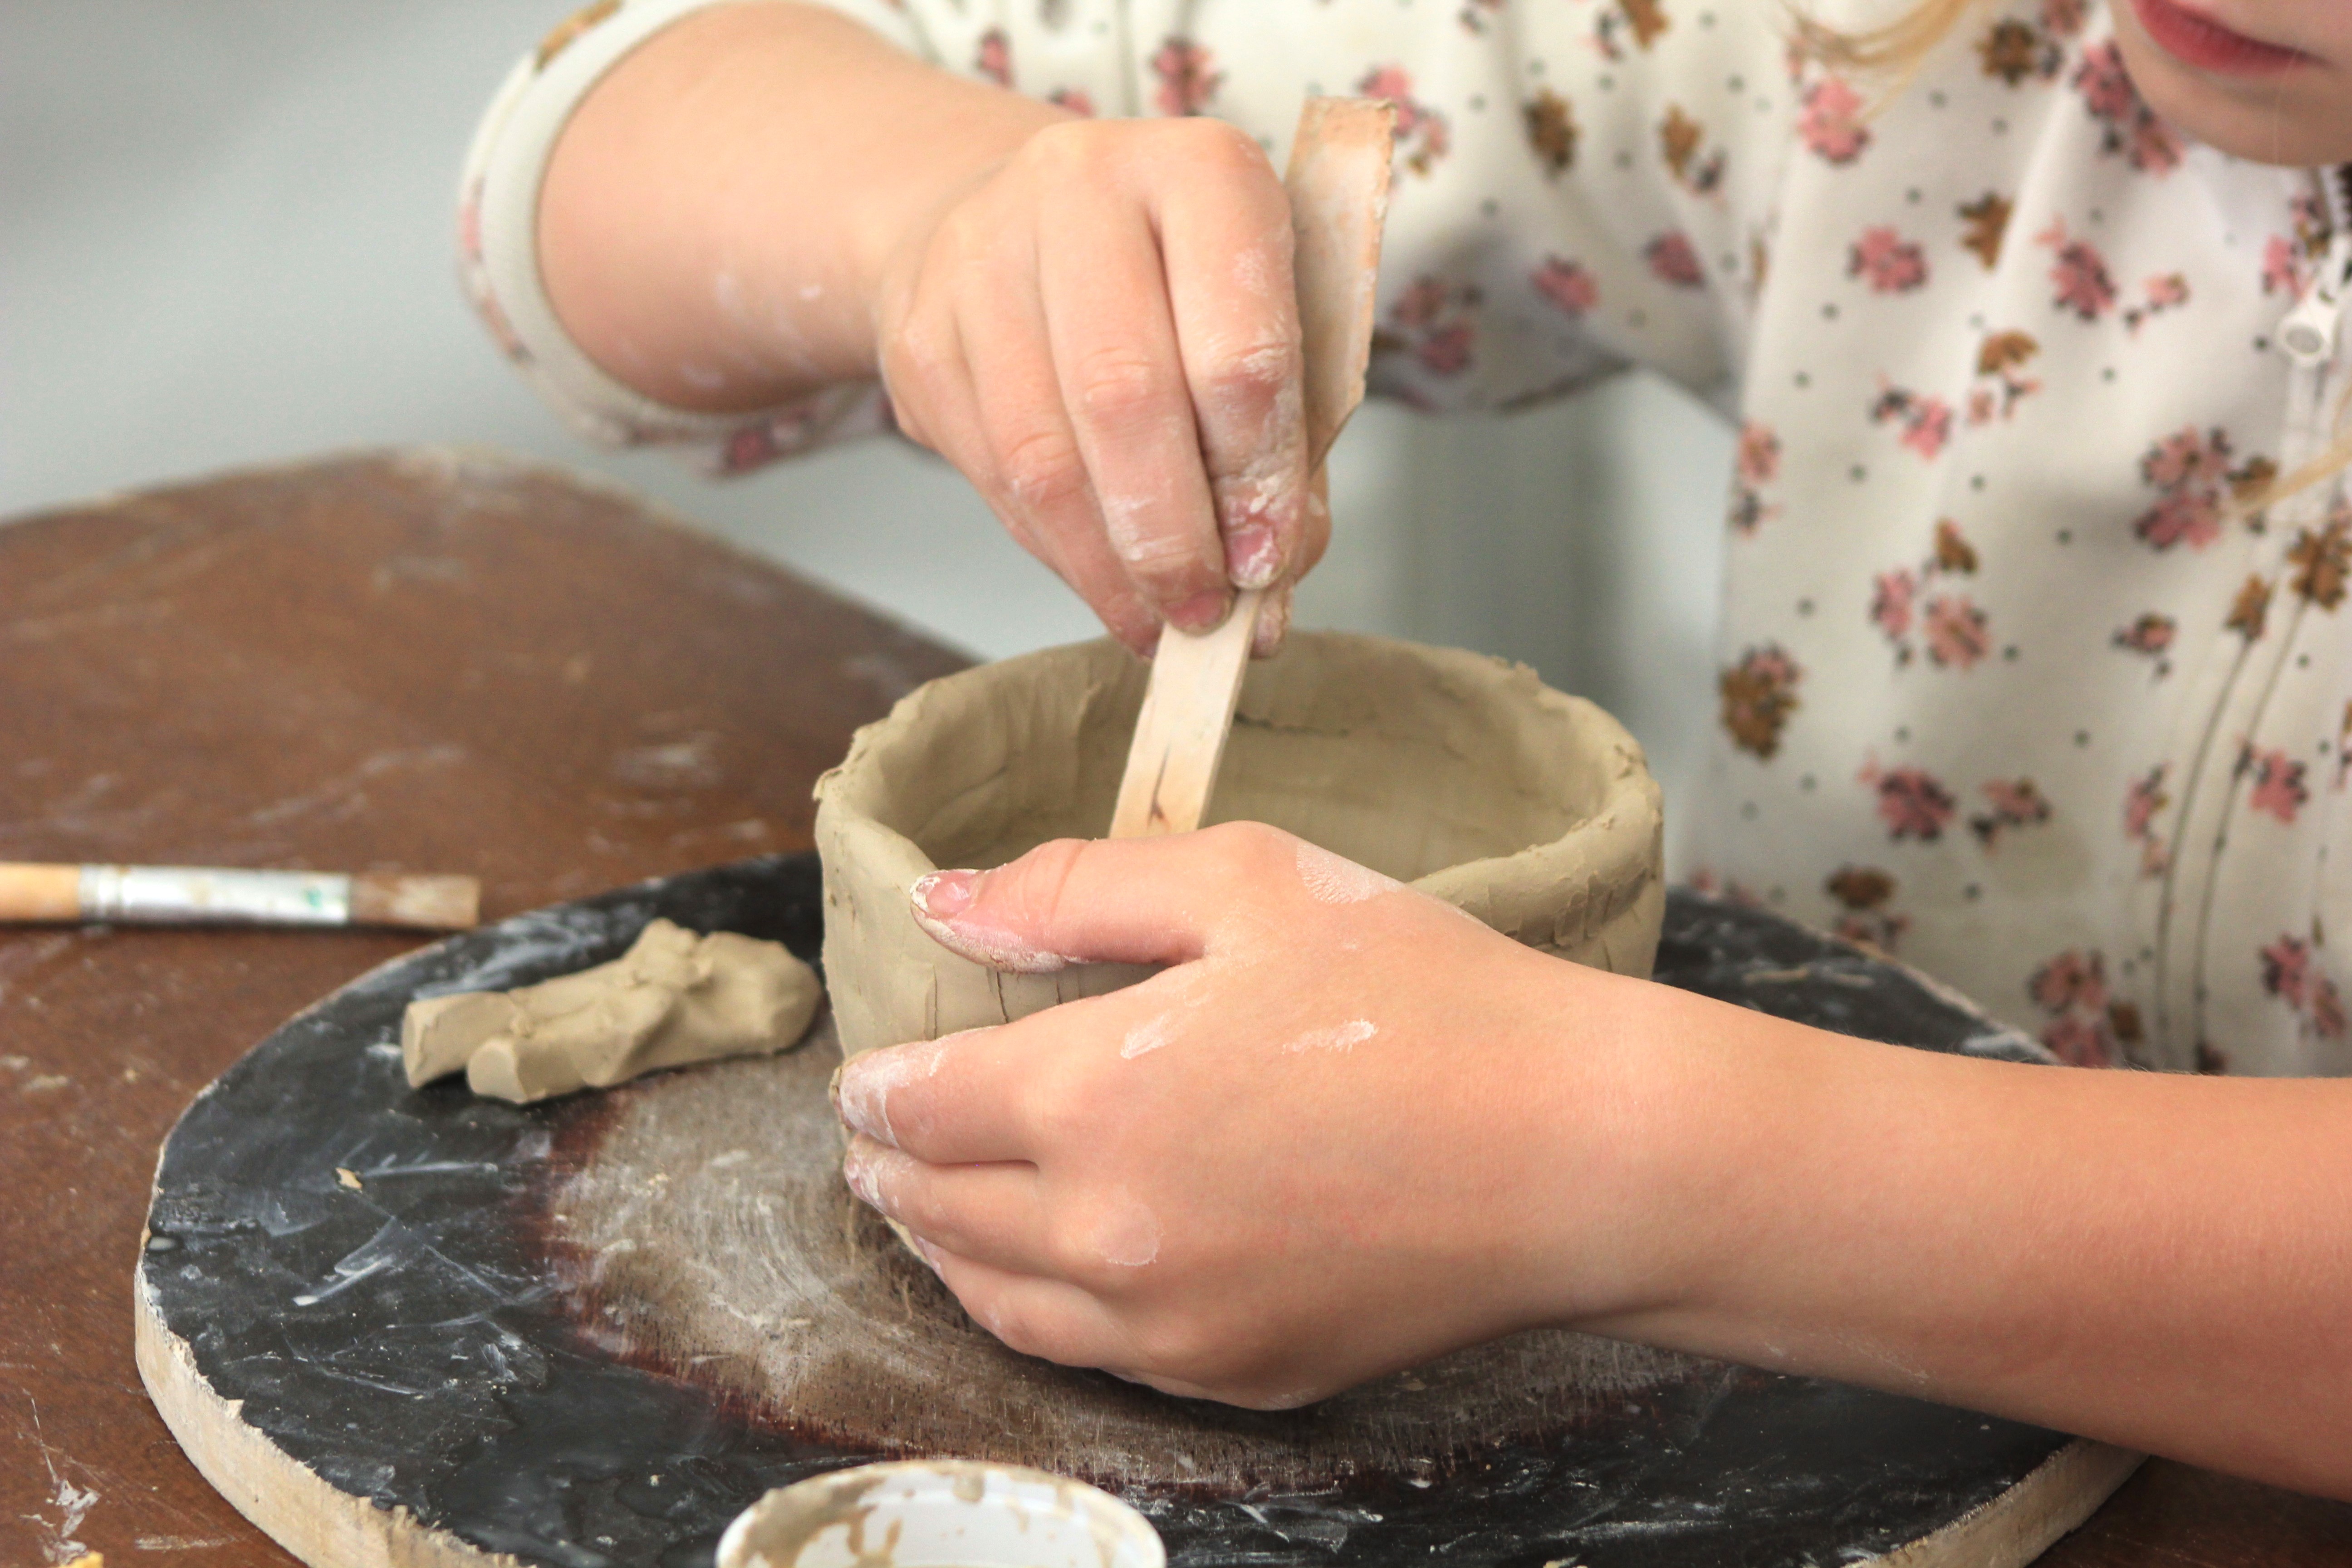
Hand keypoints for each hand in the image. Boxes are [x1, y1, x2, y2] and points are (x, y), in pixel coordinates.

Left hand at [830, 823, 1689, 1407]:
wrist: (1577, 1152)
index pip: (924, 1103)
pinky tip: (1043, 1277)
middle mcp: (1109, 1228)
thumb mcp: (1248, 883)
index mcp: (1097, 1093)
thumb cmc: (1425, 997)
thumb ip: (1077, 888)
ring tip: (928, 1213)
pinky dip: (1036, 1310)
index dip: (878, 1086)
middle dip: (893, 1170)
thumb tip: (946, 903)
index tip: (862, 1079)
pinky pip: (1090, 1354)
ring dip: (944, 1251)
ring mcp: (1170, 1321)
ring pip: (997, 1299)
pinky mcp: (1235, 1372)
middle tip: (877, 1145)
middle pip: (943, 1208)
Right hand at [872, 119, 1321, 654]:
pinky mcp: (920, 334)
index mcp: (1201, 171)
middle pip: (1126, 398)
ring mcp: (981, 257)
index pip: (1237, 346)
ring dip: (1110, 564)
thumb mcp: (1261, 316)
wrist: (1008, 214)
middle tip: (1208, 613)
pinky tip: (1101, 582)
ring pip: (1044, 454)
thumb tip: (1275, 577)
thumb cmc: (1169, 276)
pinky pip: (992, 475)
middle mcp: (1081, 189)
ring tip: (1160, 623)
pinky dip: (1056, 551)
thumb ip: (1285, 438)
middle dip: (1174, 535)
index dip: (1258, 475)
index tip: (1270, 559)